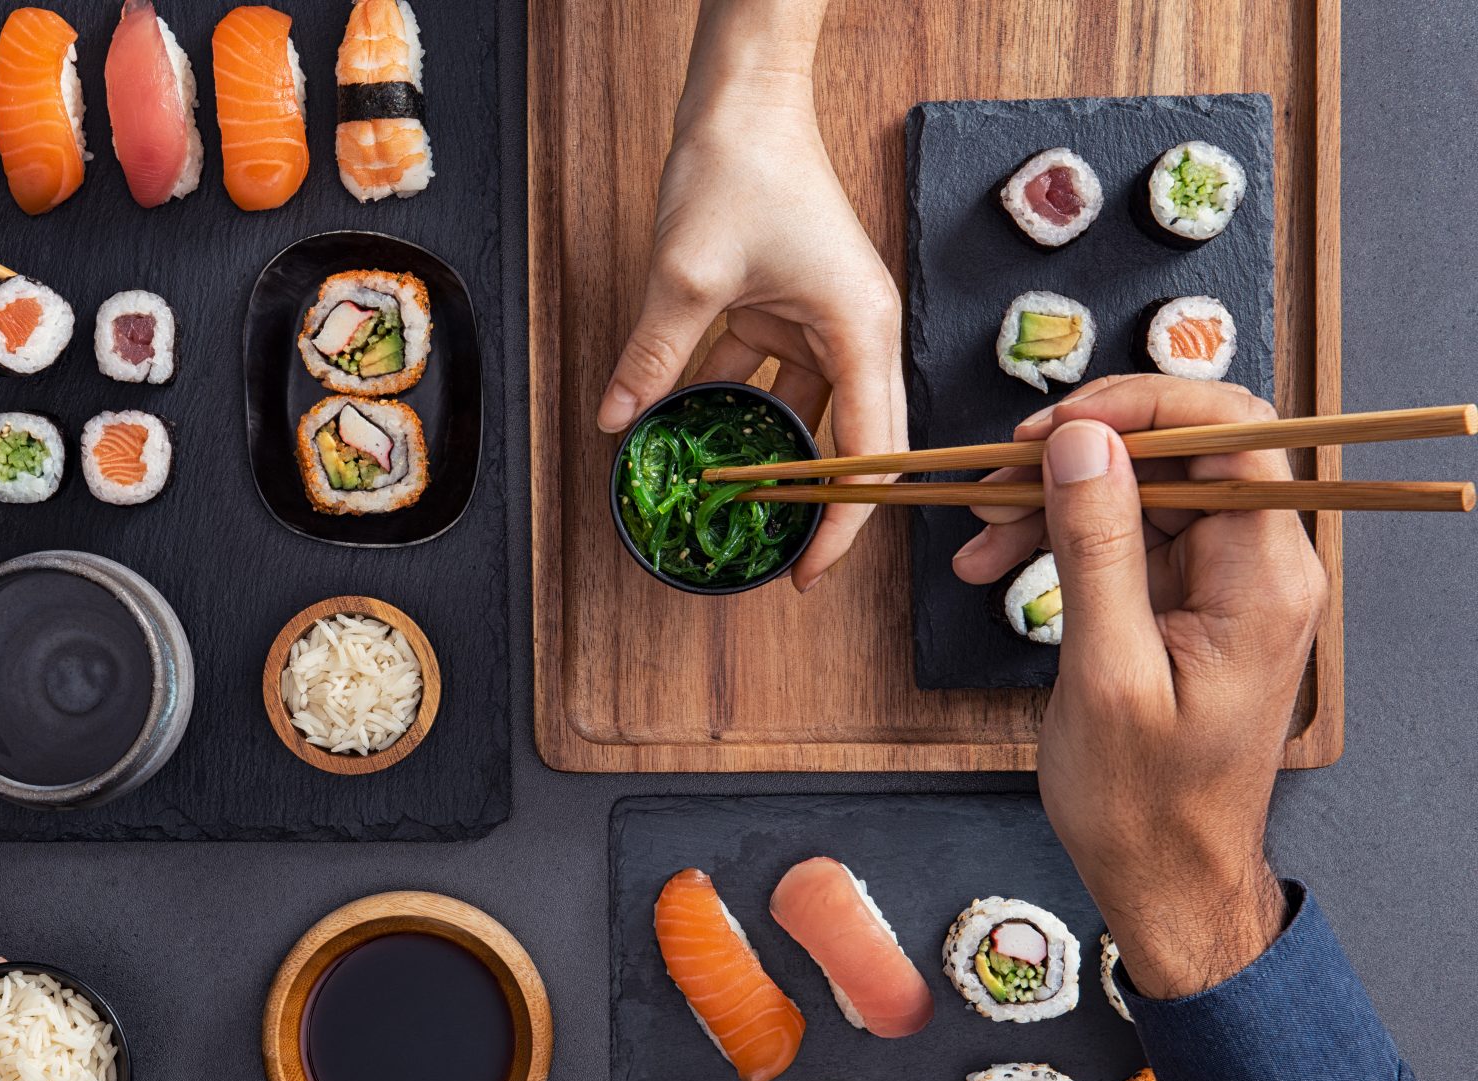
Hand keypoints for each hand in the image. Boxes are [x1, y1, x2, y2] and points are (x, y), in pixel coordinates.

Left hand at [597, 0, 903, 590]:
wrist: (743, 99)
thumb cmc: (741, 170)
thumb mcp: (686, 278)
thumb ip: (654, 359)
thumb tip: (618, 423)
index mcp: (861, 331)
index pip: (871, 454)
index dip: (843, 523)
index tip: (809, 572)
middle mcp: (858, 332)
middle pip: (853, 442)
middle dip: (818, 504)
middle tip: (779, 561)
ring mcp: (828, 322)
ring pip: (808, 413)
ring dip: (771, 458)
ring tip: (735, 511)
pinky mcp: (793, 309)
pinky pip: (772, 377)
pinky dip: (739, 408)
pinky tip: (698, 437)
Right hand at [954, 376, 1327, 998]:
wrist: (1165, 878)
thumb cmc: (1144, 804)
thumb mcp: (1105, 674)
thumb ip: (1095, 549)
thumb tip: (1081, 443)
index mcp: (1264, 579)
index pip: (1229, 433)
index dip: (1139, 407)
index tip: (1053, 426)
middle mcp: (1260, 568)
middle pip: (1177, 456)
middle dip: (1076, 456)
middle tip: (992, 483)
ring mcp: (1226, 584)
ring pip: (1141, 494)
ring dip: (1054, 503)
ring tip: (978, 540)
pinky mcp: (1190, 603)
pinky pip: (1128, 539)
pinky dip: (1062, 543)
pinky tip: (1000, 567)